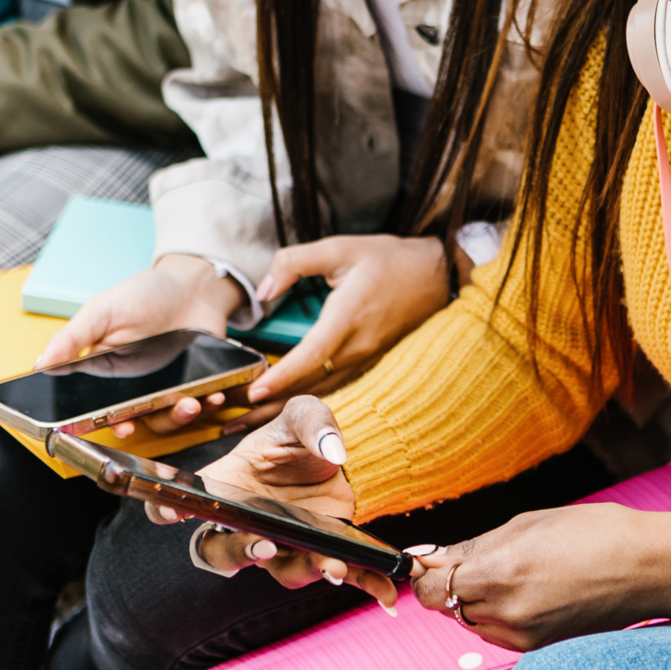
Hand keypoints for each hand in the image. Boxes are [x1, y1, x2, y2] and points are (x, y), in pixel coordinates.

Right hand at [36, 254, 248, 434]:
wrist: (194, 285)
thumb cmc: (146, 293)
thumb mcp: (103, 310)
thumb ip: (73, 338)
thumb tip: (40, 365)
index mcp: (103, 368)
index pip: (94, 405)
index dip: (102, 421)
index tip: (114, 425)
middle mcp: (131, 385)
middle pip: (132, 419)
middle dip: (141, 424)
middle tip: (145, 420)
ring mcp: (162, 387)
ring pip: (164, 418)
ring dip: (177, 417)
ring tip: (191, 403)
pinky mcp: (191, 385)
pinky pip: (196, 406)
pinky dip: (206, 406)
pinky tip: (212, 396)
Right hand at [150, 396, 401, 607]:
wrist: (338, 458)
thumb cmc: (302, 437)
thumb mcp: (304, 414)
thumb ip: (313, 422)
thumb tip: (332, 450)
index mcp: (226, 487)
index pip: (181, 504)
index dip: (166, 511)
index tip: (172, 512)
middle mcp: (247, 524)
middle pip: (223, 553)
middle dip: (240, 554)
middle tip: (264, 545)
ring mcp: (284, 544)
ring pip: (283, 570)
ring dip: (305, 570)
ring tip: (333, 566)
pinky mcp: (320, 552)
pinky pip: (335, 575)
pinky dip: (362, 585)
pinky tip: (387, 592)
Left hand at [247, 234, 448, 404]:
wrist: (440, 276)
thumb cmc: (390, 259)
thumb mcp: (340, 247)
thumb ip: (295, 262)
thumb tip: (263, 289)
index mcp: (348, 317)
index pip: (310, 356)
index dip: (281, 377)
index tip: (252, 390)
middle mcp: (358, 346)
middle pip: (309, 384)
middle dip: (269, 403)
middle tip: (230, 416)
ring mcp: (366, 358)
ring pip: (320, 391)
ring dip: (284, 408)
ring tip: (247, 422)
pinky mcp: (369, 362)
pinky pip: (334, 386)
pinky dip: (306, 400)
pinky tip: (285, 408)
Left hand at [407, 504, 670, 650]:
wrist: (649, 567)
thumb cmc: (596, 534)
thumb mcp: (527, 524)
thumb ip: (474, 546)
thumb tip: (432, 557)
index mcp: (499, 573)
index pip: (432, 589)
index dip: (426, 573)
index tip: (432, 559)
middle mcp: (506, 612)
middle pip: (449, 606)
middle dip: (453, 583)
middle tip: (474, 558)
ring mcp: (524, 635)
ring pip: (472, 621)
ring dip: (475, 599)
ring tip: (509, 571)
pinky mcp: (539, 647)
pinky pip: (498, 633)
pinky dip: (498, 614)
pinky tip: (525, 589)